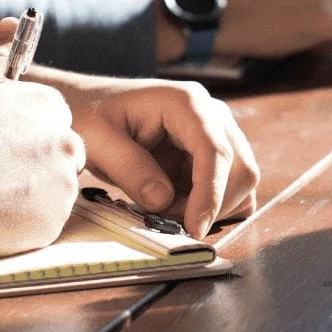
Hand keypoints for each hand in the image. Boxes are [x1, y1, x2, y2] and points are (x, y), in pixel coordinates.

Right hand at [0, 19, 84, 258]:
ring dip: (30, 193)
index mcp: (49, 106)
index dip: (24, 133)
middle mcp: (65, 142)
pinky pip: (45, 222)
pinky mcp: (54, 223)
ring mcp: (63, 185)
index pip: (53, 119)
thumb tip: (11, 22)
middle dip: (35, 163)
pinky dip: (24, 222)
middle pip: (61, 154)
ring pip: (54, 189)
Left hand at [47, 76, 259, 237]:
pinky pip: (229, 189)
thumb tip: (162, 200)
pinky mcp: (212, 156)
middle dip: (212, 205)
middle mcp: (212, 115)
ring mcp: (216, 134)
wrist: (90, 107)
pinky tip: (178, 207)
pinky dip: (211, 207)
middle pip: (241, 168)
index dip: (211, 193)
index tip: (194, 228)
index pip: (215, 150)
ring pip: (241, 182)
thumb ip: (129, 168)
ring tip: (166, 210)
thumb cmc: (91, 116)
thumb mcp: (97, 140)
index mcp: (186, 103)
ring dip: (211, 209)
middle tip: (168, 221)